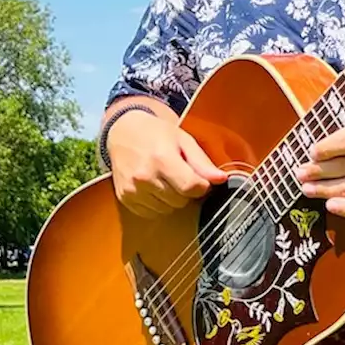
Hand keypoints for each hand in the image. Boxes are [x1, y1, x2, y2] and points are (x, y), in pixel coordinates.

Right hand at [106, 108, 227, 217]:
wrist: (123, 131)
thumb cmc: (156, 133)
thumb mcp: (183, 140)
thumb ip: (202, 162)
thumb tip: (221, 179)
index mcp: (162, 158)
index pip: (191, 187)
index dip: (202, 186)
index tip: (201, 180)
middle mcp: (145, 176)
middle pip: (180, 201)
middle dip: (186, 191)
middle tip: (180, 174)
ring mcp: (133, 189)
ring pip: (167, 209)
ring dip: (172, 198)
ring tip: (166, 178)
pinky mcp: (125, 198)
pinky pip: (151, 213)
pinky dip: (157, 204)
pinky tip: (155, 186)